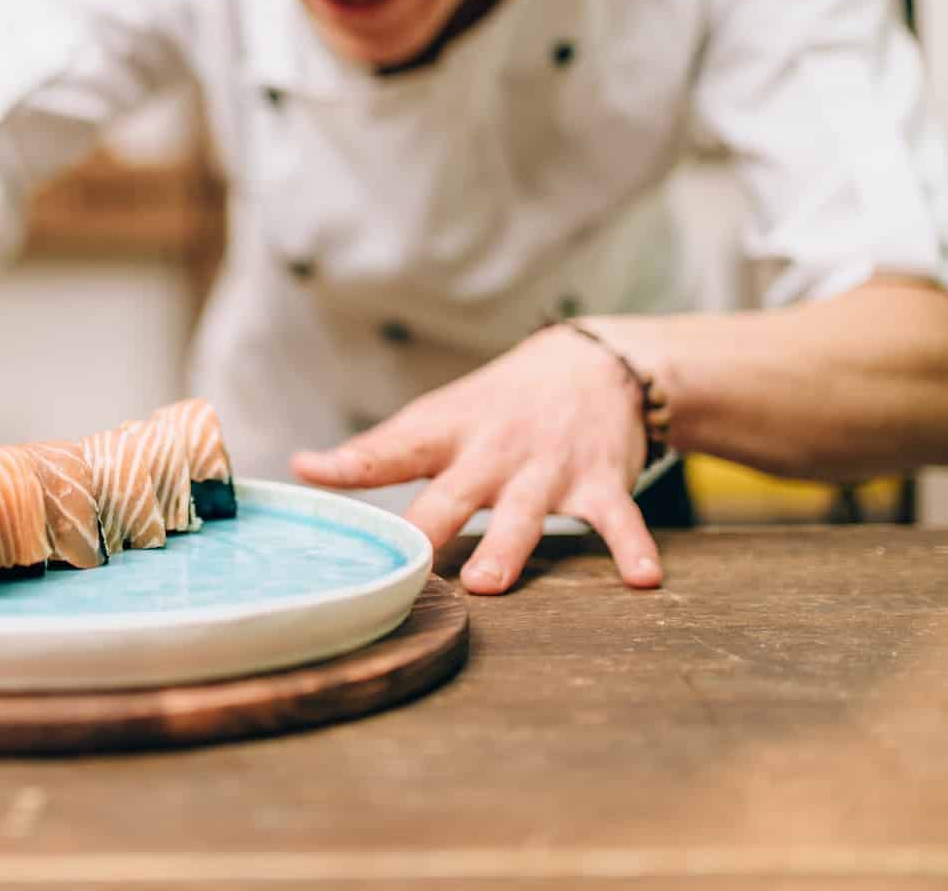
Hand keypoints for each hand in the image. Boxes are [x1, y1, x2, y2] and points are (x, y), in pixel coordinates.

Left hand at [291, 325, 662, 594]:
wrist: (594, 364)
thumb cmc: (499, 403)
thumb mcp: (441, 416)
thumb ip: (382, 450)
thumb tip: (304, 469)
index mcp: (448, 433)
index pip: (390, 448)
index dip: (350, 462)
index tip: (311, 471)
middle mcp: (493, 452)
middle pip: (453, 494)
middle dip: (429, 528)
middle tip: (404, 565)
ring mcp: (548, 469)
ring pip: (525, 513)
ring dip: (507, 547)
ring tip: (488, 583)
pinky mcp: (601, 482)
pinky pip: (619, 520)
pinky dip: (633, 548)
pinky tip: (643, 579)